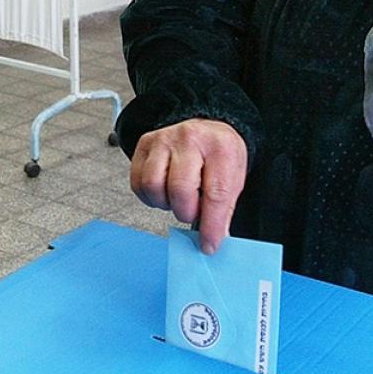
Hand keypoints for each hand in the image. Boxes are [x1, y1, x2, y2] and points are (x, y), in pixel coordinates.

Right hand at [129, 119, 247, 254]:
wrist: (208, 128)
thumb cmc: (220, 155)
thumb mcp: (234, 178)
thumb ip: (223, 210)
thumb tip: (212, 241)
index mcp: (220, 148)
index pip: (215, 193)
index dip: (211, 225)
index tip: (208, 245)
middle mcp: (189, 139)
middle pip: (179, 189)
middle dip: (186, 212)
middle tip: (193, 211)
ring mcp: (163, 139)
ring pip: (153, 185)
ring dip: (165, 203)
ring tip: (178, 198)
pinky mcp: (145, 145)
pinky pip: (138, 182)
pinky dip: (150, 196)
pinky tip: (164, 191)